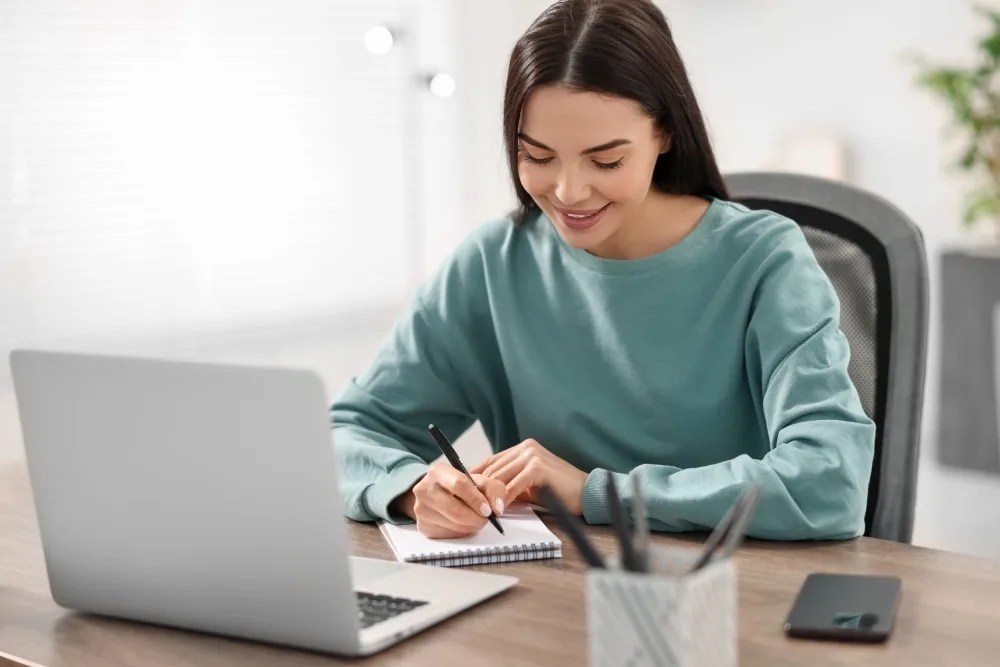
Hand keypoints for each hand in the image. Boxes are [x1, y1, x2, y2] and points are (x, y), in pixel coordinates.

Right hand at [393, 462, 505, 538]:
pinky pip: (449, 534)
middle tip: (486, 519)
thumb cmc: (459, 487)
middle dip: (477, 518)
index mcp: (439, 471)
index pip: (459, 485)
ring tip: (475, 519)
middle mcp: (424, 489)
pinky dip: (461, 532)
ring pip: (454, 525)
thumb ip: (493, 489)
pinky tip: (462, 523)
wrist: (435, 494)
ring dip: (471, 526)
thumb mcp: (477, 480)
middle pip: (456, 510)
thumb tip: (497, 509)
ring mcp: (421, 509)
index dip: (477, 500)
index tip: (488, 510)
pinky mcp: (422, 526)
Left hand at [470, 438, 587, 514]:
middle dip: (480, 488)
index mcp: (523, 448)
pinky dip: (504, 499)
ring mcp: (532, 455)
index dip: (476, 477)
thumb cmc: (557, 491)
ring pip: (500, 477)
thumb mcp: (528, 485)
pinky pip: (513, 486)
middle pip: (493, 469)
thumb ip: (509, 484)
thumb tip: (484, 495)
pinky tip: (498, 511)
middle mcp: (526, 447)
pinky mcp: (537, 468)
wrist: (585, 492)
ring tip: (481, 510)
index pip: (491, 461)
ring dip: (489, 496)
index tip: (464, 492)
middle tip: (469, 505)